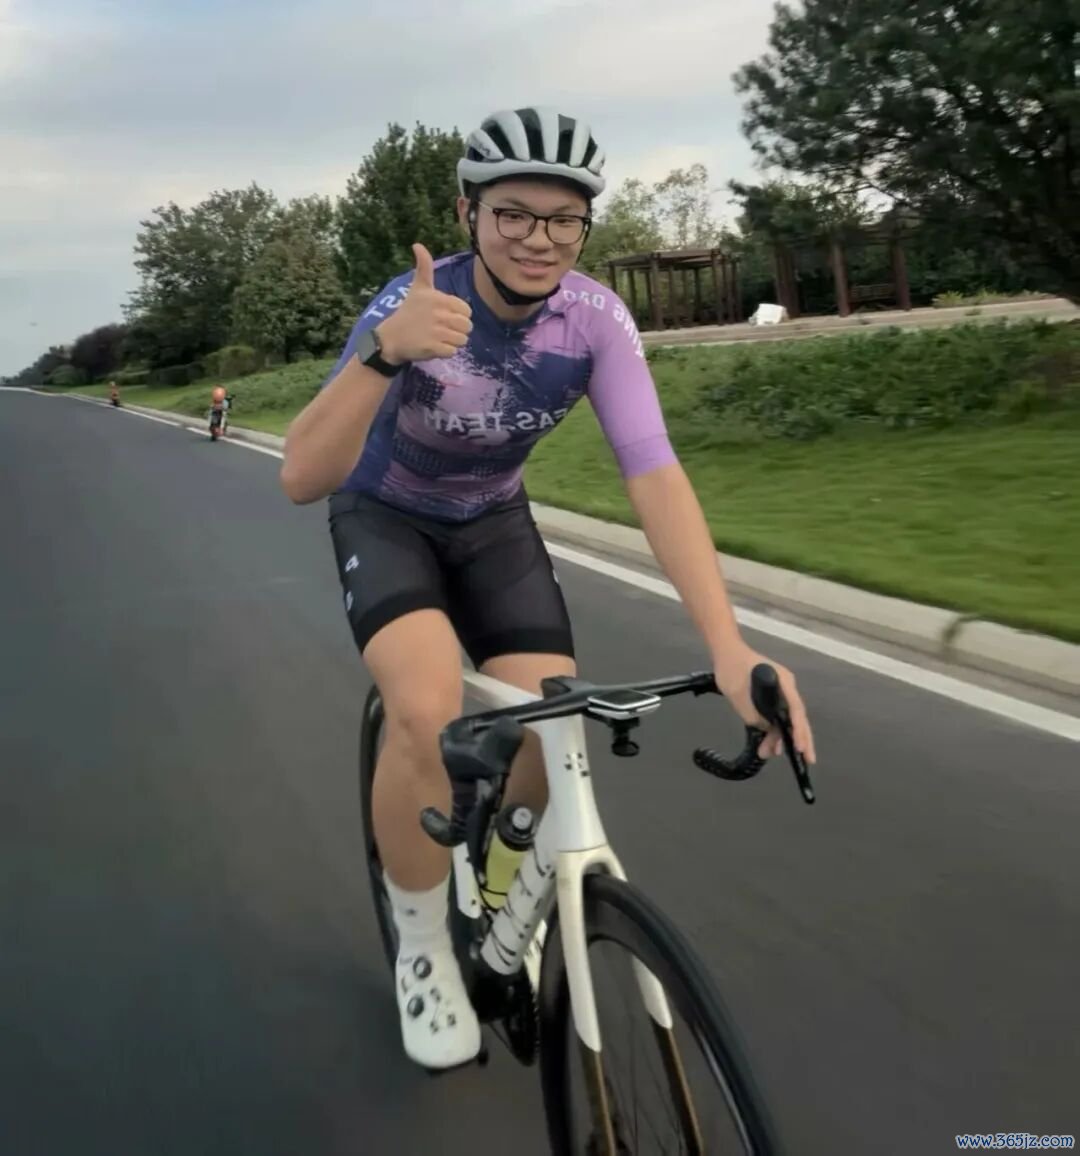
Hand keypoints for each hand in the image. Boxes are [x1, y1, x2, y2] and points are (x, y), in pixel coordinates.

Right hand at [376, 243, 472, 363]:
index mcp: (440, 299)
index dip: (458, 316)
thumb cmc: (408, 312)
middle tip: (441, 330)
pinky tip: (433, 347)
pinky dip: (445, 352)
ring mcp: (436, 332)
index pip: (467, 311)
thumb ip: (424, 267)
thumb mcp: (418, 288)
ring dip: (452, 342)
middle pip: (467, 326)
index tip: (445, 317)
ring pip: (462, 340)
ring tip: (437, 338)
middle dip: (457, 330)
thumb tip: (417, 244)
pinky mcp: (433, 348)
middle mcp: (439, 314)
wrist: (391, 338)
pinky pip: (453, 352)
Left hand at [713, 643, 815, 763]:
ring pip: (787, 719)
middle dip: (803, 739)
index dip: (798, 730)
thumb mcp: (740, 695)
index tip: (799, 747)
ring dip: (781, 737)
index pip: (795, 709)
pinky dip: (774, 730)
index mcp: (784, 682)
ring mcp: (781, 692)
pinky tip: (769, 745)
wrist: (726, 653)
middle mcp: (787, 688)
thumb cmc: (732, 669)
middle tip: (807, 760)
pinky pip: (778, 716)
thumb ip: (754, 715)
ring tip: (772, 754)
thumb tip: (768, 730)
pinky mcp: (772, 697)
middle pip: (797, 717)